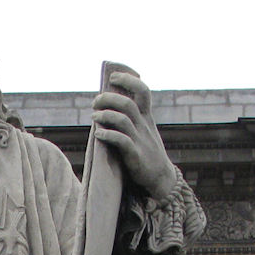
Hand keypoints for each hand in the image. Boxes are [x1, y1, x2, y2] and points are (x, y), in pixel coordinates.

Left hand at [92, 69, 177, 200]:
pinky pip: (121, 141)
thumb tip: (108, 104)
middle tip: (95, 101)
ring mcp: (140, 140)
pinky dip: (108, 135)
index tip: (113, 76)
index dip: (129, 80)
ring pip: (123, 120)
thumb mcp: (143, 131)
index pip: (143, 91)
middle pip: (128, 103)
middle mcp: (144, 126)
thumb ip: (131, 118)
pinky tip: (98, 134)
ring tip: (94, 116)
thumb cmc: (146, 152)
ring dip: (105, 116)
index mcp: (147, 117)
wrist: (160, 178)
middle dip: (109, 98)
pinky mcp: (136, 156)